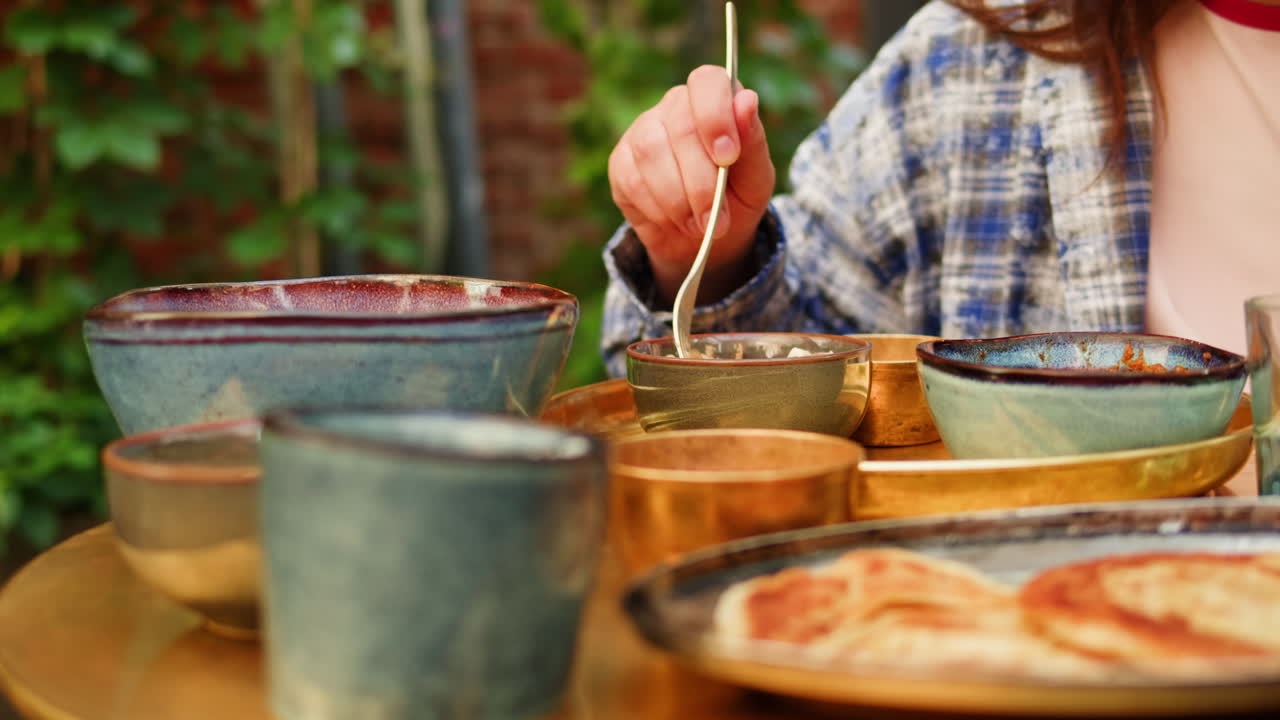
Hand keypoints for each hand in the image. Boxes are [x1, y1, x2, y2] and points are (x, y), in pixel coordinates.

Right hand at [609, 65, 774, 304]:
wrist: (705, 237)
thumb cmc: (736, 198)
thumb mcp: (756, 176)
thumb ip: (753, 140)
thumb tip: (747, 99)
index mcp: (714, 99)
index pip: (707, 81)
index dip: (715, 116)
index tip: (728, 157)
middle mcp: (675, 107)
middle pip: (680, 128)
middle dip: (701, 181)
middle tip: (716, 217)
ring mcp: (643, 131)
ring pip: (652, 153)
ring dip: (679, 199)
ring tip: (699, 225)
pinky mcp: (621, 161)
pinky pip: (633, 180)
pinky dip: (658, 210)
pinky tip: (674, 222)